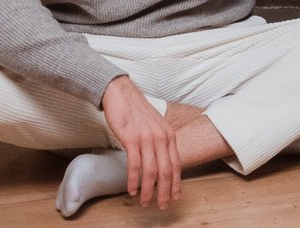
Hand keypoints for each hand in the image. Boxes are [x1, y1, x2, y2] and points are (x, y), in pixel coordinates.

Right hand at [101, 75, 181, 208]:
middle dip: (166, 191)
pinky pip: (135, 164)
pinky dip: (134, 180)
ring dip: (148, 190)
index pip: (176, 163)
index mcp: (169, 134)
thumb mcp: (155, 126)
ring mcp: (147, 137)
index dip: (177, 182)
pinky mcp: (132, 138)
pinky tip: (132, 190)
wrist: (122, 94)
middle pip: (167, 170)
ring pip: (152, 170)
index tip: (175, 196)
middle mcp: (162, 136)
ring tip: (145, 202)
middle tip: (163, 206)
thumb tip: (161, 162)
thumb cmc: (136, 112)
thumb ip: (160, 142)